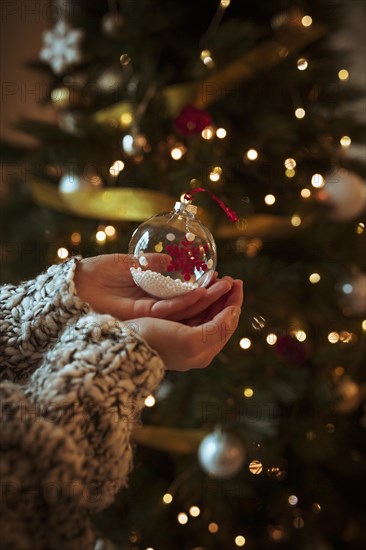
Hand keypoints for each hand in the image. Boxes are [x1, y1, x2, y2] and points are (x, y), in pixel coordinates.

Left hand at [74, 254, 234, 321]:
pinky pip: (168, 309)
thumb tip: (170, 259)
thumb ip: (149, 262)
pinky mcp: (141, 316)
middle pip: (190, 307)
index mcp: (151, 296)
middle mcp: (153, 308)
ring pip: (184, 311)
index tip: (221, 279)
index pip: (185, 296)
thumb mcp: (127, 263)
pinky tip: (201, 293)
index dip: (205, 289)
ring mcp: (148, 314)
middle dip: (213, 298)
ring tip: (225, 289)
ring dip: (206, 300)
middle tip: (234, 286)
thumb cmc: (95, 273)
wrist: (72, 285)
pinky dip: (185, 301)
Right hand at [127, 280, 242, 370]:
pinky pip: (191, 310)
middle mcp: (196, 347)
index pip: (228, 324)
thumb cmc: (158, 342)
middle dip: (225, 297)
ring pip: (206, 312)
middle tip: (229, 277)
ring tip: (217, 277)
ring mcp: (182, 336)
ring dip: (213, 295)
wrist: (125, 345)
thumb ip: (217, 327)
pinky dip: (199, 297)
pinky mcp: (170, 327)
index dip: (235, 302)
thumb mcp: (192, 339)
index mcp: (204, 352)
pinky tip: (199, 285)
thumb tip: (235, 312)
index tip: (238, 282)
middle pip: (219, 318)